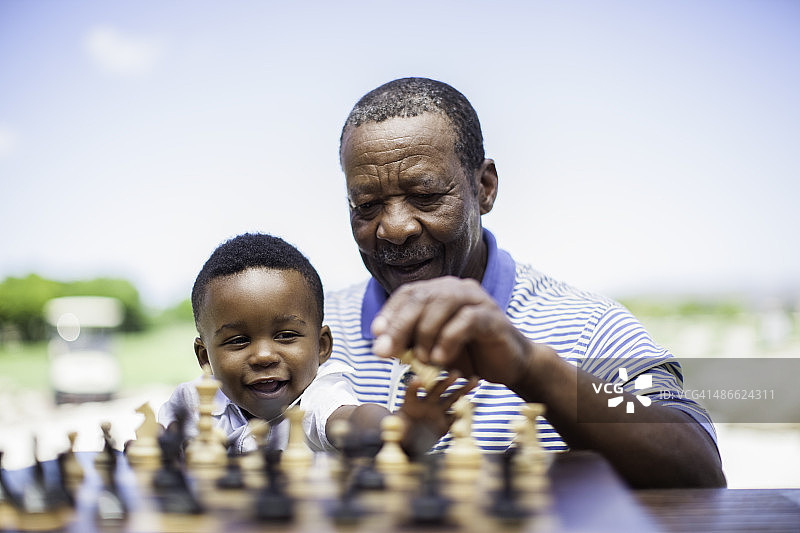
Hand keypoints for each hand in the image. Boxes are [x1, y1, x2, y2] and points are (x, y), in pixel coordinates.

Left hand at [371, 276, 533, 386]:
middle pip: (422, 297)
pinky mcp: (492, 316)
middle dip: (399, 325)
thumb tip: (381, 345)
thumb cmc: (469, 355)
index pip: (409, 293)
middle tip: (385, 351)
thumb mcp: (433, 349)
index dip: (390, 312)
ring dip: (425, 333)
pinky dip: (448, 340)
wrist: (509, 365)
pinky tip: (440, 359)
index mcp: (442, 292)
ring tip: (421, 359)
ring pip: (442, 304)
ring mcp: (477, 300)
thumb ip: (411, 343)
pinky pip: (466, 321)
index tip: (375, 334)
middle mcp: (458, 289)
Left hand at [397, 373, 476, 456]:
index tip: (418, 380)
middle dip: (446, 382)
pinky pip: (456, 416)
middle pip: (437, 390)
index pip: (411, 392)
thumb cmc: (399, 434)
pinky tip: (475, 403)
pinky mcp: (444, 424)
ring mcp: (437, 413)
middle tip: (456, 374)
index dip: (414, 386)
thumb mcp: (394, 430)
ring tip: (474, 380)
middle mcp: (426, 404)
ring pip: (451, 399)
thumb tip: (390, 425)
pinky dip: (465, 411)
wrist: (408, 443)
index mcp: (411, 404)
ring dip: (462, 390)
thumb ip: (394, 427)